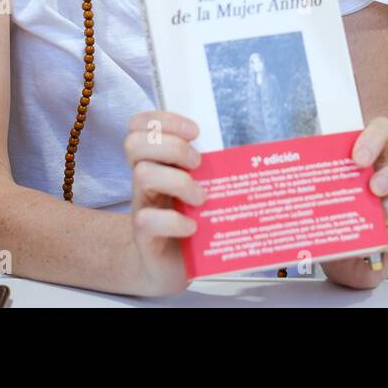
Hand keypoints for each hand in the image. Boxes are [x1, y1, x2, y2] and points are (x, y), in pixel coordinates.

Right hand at [123, 110, 205, 296]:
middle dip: (172, 145)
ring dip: (179, 182)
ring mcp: (141, 206)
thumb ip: (211, 170)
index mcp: (157, 162)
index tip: (195, 131)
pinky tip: (192, 228)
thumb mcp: (198, 188)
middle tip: (198, 163)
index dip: (164, 120)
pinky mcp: (144, 235)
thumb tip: (252, 155)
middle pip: (135, 143)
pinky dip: (175, 221)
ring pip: (142, 174)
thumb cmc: (190, 222)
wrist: (169, 267)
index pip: (141, 126)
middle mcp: (144, 180)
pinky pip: (148, 219)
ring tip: (201, 198)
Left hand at [322, 116, 387, 290]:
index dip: (375, 139)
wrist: (336, 245)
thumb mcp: (324, 179)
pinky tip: (377, 242)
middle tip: (374, 187)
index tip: (357, 158)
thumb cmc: (332, 201)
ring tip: (376, 219)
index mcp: (375, 150)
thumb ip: (320, 167)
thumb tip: (294, 157)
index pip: (384, 130)